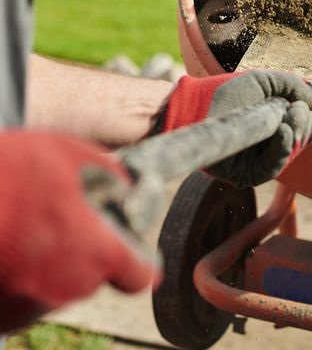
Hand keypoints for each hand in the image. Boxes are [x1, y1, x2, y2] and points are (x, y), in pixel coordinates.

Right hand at [0, 131, 157, 332]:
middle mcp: (71, 287)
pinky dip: (18, 277)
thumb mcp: (74, 153)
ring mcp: (30, 306)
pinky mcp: (0, 316)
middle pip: (92, 274)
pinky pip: (21, 296)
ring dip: (48, 263)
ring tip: (25, 227)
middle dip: (83, 250)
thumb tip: (126, 187)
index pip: (138, 276)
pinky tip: (7, 247)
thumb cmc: (14, 170)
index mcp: (101, 252)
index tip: (131, 254)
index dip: (137, 264)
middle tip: (58, 219)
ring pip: (55, 285)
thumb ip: (111, 176)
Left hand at [160, 71, 311, 186]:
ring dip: (296, 132)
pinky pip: (276, 166)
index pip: (309, 124)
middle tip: (292, 110)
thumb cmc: (228, 92)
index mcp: (279, 120)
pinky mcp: (250, 173)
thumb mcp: (266, 81)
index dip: (308, 114)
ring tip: (284, 119)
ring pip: (295, 151)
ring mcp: (263, 157)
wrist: (198, 106)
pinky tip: (283, 132)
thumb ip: (295, 87)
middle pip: (307, 136)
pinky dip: (284, 148)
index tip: (298, 103)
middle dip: (304, 122)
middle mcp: (274, 140)